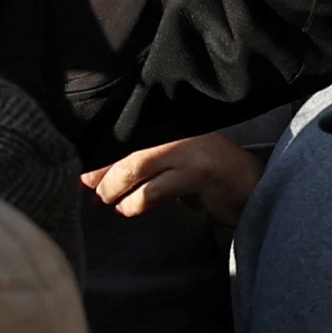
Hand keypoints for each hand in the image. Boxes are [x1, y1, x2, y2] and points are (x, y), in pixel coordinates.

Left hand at [89, 133, 264, 227]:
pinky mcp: (198, 174)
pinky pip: (158, 189)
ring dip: (117, 190)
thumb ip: (142, 163)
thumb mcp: (172, 160)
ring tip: (109, 202)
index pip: (127, 136)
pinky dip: (138, 201)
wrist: (248, 183)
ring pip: (139, 166)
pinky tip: (129, 208)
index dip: (101, 155)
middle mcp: (177, 132)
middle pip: (128, 149)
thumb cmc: (205, 171)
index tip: (82, 172)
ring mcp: (189, 151)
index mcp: (168, 124)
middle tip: (91, 189)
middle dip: (103, 172)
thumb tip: (96, 177)